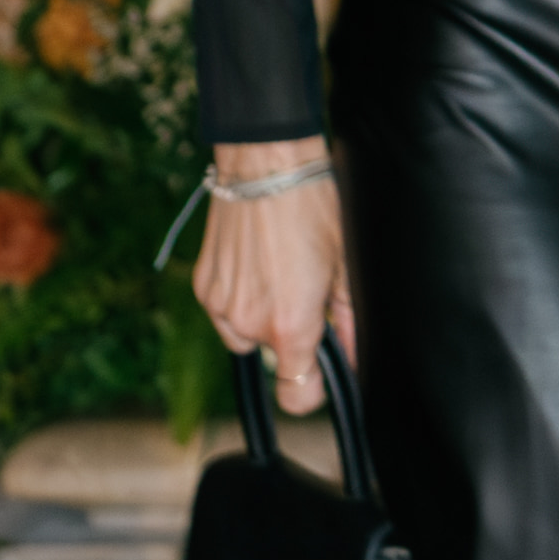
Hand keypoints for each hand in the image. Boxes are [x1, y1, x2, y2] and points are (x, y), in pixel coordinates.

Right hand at [192, 151, 355, 409]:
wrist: (266, 164)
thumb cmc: (314, 209)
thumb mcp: (346, 266)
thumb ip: (350, 322)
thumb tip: (354, 357)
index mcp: (291, 326)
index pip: (296, 396)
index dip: (314, 388)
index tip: (323, 369)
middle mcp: (250, 324)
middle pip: (274, 359)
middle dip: (293, 337)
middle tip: (307, 291)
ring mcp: (221, 306)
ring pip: (246, 337)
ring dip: (263, 320)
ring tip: (279, 274)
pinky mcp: (204, 285)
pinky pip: (225, 312)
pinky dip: (240, 299)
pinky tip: (256, 263)